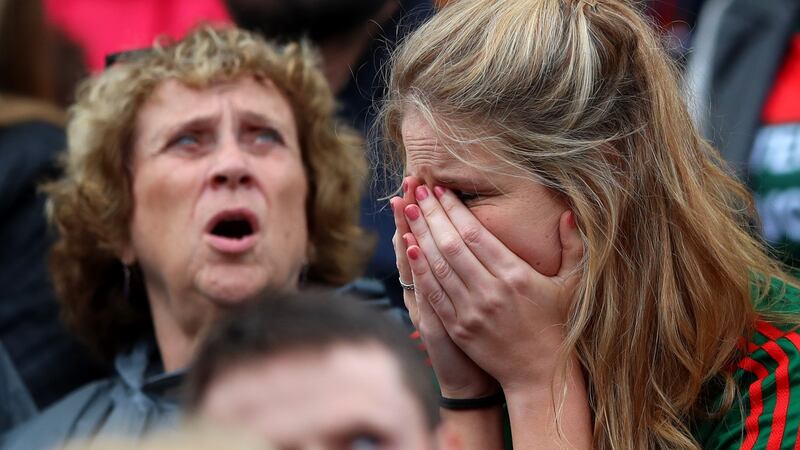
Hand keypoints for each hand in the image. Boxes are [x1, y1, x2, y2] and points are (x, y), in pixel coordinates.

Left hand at [402, 184, 583, 391]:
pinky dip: (420, 269)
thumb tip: (568, 213)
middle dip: (432, 215)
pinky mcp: (458, 328)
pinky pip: (433, 293)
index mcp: (517, 276)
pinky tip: (409, 248)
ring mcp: (472, 311)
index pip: (476, 234)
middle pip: (452, 245)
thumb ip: (573, 247)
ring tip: (408, 211)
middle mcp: (491, 291)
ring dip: (421, 236)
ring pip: (439, 266)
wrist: (540, 374)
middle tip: (417, 190)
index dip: (455, 209)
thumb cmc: (558, 324)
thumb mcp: (573, 285)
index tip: (441, 190)